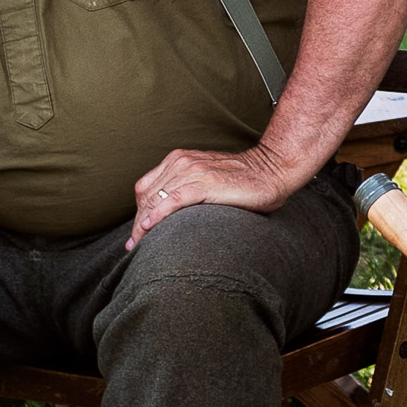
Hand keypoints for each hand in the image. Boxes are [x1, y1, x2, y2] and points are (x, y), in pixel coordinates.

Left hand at [126, 143, 302, 250]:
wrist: (271, 170)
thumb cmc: (243, 181)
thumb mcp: (207, 180)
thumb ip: (187, 190)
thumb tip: (170, 216)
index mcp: (179, 160)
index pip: (146, 188)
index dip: (138, 212)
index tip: (137, 234)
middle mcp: (182, 162)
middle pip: (147, 196)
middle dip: (137, 223)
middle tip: (134, 247)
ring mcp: (193, 171)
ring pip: (156, 199)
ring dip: (143, 224)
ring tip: (139, 245)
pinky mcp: (206, 183)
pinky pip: (174, 200)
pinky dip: (158, 214)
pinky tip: (149, 227)